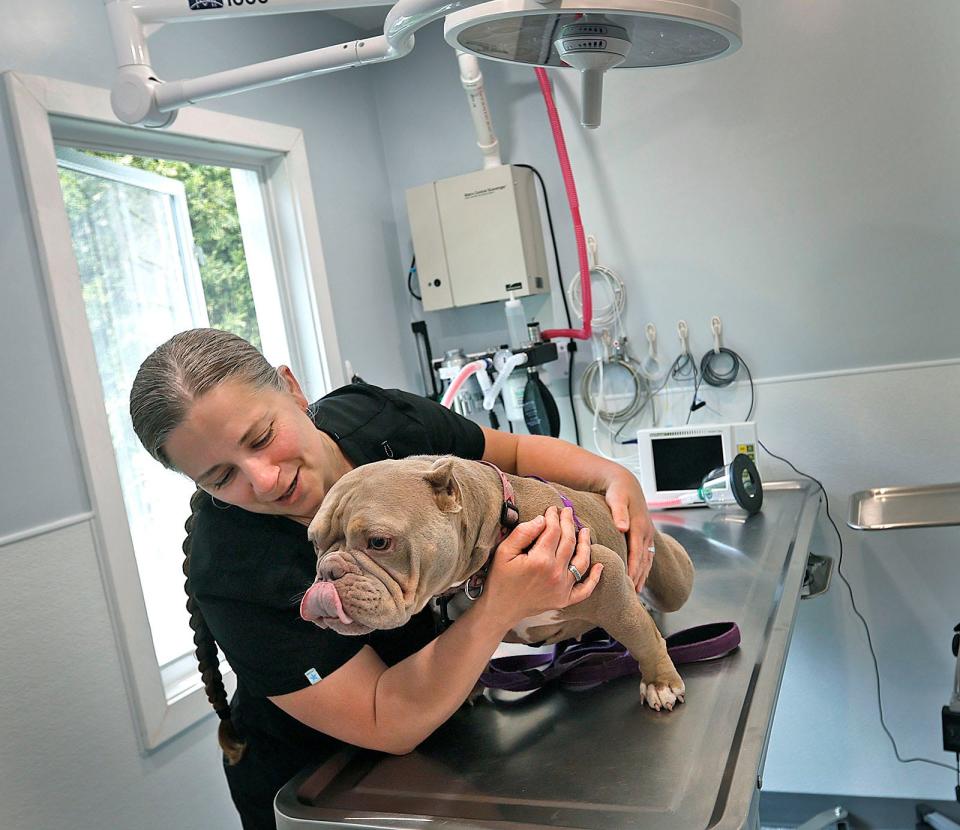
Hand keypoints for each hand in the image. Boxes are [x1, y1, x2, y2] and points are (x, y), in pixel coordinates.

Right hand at [482, 506, 600, 627]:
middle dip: (569, 523)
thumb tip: (542, 519)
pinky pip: (585, 589)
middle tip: (568, 511)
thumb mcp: (503, 552)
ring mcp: (563, 588)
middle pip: (569, 541)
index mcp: (540, 560)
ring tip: (585, 530)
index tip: (552, 508)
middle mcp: (556, 573)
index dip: (553, 516)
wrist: (500, 609)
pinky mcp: (565, 600)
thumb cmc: (499, 578)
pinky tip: (600, 565)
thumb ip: (523, 533)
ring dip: (585, 543)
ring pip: (581, 561)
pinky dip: (594, 578)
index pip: (553, 531)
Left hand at [604, 471, 654, 591]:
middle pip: (643, 560)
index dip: (633, 569)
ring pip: (647, 559)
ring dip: (643, 574)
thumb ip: (619, 513)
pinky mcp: (645, 533)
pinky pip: (647, 554)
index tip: (628, 583)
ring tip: (637, 591)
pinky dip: (645, 567)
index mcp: (638, 526)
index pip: (636, 553)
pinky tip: (640, 577)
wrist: (625, 482)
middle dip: (638, 577)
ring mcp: (647, 533)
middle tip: (631, 595)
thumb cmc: (618, 491)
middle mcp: (645, 532)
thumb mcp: (616, 498)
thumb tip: (622, 528)